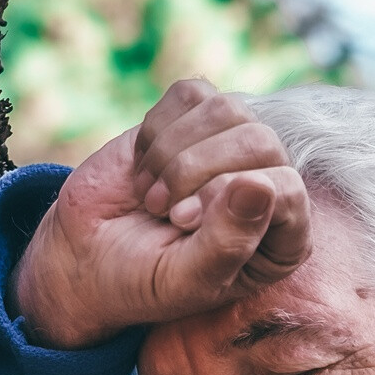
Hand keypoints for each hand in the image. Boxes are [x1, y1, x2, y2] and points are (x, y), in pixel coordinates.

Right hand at [12, 79, 310, 348]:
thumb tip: (261, 184)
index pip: (287, 189)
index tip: (183, 223)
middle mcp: (269, 188)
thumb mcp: (186, 280)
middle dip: (197, 172)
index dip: (230, 199)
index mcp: (281, 238)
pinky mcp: (196, 118)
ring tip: (152, 197)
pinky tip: (146, 168)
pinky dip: (157, 131)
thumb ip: (229, 243)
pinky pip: (192, 94)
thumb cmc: (144, 280)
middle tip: (164, 210)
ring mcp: (234, 148)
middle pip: (260, 141)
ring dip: (173, 155)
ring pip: (226, 111)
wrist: (87, 256)